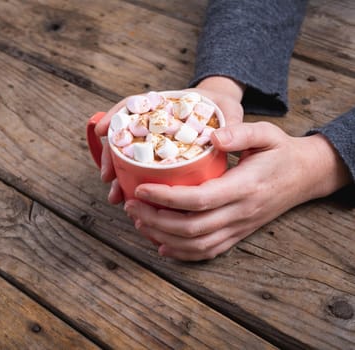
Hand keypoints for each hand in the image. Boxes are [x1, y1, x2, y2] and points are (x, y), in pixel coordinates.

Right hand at [95, 76, 244, 203]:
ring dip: (118, 176)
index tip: (101, 131)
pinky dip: (131, 184)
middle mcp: (152, 123)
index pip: (132, 106)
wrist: (225, 116)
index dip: (114, 116)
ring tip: (116, 196)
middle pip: (123, 136)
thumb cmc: (223, 110)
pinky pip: (139, 171)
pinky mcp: (159, 159)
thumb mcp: (229, 111)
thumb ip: (230, 123)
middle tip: (107, 177)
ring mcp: (153, 141)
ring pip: (127, 157)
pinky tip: (129, 199)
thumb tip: (220, 140)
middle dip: (110, 157)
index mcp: (164, 105)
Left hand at [125, 122, 350, 260]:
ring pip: (196, 245)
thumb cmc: (280, 152)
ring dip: (162, 237)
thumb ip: (241, 132)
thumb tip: (213, 137)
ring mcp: (239, 227)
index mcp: (244, 187)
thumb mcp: (267, 133)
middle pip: (191, 228)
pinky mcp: (238, 235)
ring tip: (138, 221)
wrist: (305, 176)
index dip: (166, 197)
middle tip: (130, 205)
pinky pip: (207, 252)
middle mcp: (240, 213)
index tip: (139, 189)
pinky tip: (161, 245)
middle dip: (154, 220)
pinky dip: (181, 253)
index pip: (199, 199)